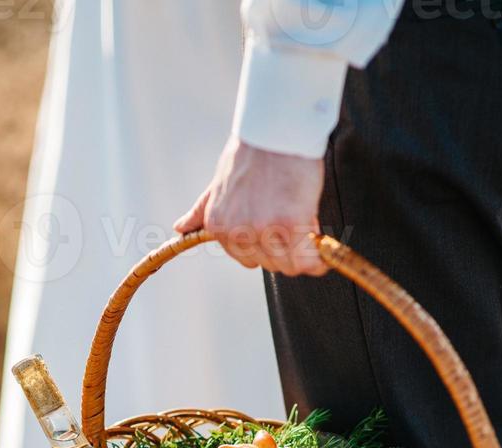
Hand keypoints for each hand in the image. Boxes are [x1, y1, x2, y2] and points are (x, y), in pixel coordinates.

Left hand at [174, 137, 326, 276]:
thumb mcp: (218, 184)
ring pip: (287, 265)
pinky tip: (322, 249)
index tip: (279, 229)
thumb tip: (179, 228)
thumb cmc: (250, 153)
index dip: (268, 246)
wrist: (274, 129)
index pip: (247, 260)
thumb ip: (202, 211)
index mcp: (219, 225)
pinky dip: (317, 260)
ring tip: (306, 222)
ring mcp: (263, 229)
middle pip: (269, 264)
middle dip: (285, 250)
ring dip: (302, 252)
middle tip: (295, 222)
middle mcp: (237, 232)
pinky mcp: (289, 224)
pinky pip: (306, 260)